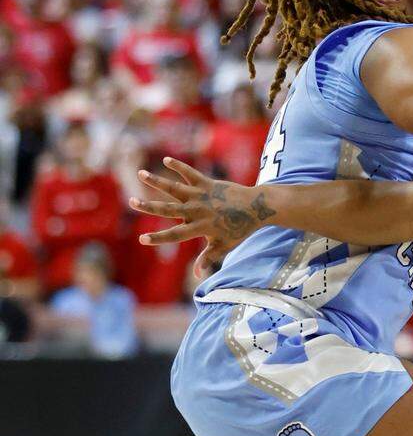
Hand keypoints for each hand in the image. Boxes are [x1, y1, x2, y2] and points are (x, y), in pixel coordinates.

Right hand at [129, 157, 267, 275]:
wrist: (257, 208)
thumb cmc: (240, 228)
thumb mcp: (224, 245)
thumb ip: (208, 258)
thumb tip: (198, 276)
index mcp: (200, 227)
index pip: (175, 235)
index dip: (158, 238)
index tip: (142, 239)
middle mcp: (198, 211)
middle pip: (169, 209)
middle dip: (149, 207)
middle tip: (132, 202)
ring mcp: (202, 195)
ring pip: (175, 188)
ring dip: (157, 181)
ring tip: (140, 173)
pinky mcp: (208, 183)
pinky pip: (190, 173)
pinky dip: (179, 166)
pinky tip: (166, 160)